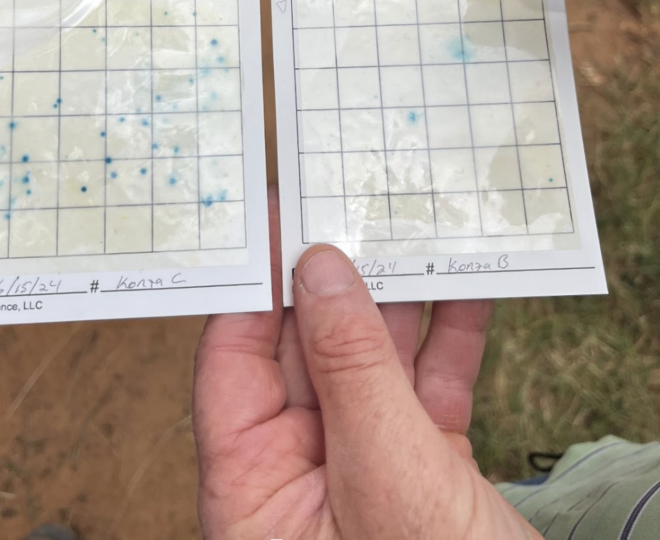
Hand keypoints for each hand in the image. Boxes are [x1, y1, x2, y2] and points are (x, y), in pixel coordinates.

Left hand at [194, 191, 538, 538]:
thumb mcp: (384, 473)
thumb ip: (350, 367)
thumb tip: (319, 272)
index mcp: (251, 489)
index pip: (232, 361)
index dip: (252, 284)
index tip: (271, 218)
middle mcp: (300, 474)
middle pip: (305, 351)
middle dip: (335, 281)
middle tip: (352, 206)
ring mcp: (364, 468)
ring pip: (371, 361)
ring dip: (399, 300)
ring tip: (410, 231)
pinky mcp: (422, 469)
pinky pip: (426, 387)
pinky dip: (448, 339)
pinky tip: (465, 290)